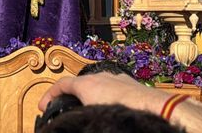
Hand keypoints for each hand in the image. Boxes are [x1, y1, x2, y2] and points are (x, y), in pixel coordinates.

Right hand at [38, 73, 167, 115]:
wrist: (158, 111)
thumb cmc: (125, 114)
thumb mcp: (92, 116)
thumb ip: (80, 117)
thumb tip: (72, 124)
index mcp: (87, 85)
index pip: (61, 85)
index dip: (49, 96)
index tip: (43, 106)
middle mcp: (101, 77)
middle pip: (79, 83)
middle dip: (70, 96)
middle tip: (64, 108)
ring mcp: (117, 79)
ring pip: (97, 85)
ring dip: (90, 96)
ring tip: (88, 110)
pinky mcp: (130, 84)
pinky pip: (112, 89)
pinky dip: (106, 97)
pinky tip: (111, 110)